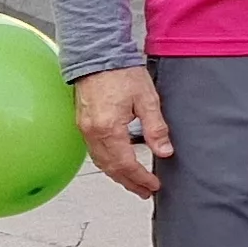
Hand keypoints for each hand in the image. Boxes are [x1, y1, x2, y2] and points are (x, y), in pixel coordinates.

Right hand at [74, 66, 173, 197]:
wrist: (97, 55)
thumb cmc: (120, 72)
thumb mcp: (146, 99)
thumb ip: (156, 128)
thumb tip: (164, 151)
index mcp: (108, 128)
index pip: (126, 164)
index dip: (140, 178)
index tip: (153, 185)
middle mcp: (93, 132)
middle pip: (111, 168)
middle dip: (129, 182)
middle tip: (145, 191)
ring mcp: (85, 128)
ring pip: (101, 162)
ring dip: (118, 175)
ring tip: (133, 183)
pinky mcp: (83, 123)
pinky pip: (94, 151)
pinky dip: (107, 162)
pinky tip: (117, 164)